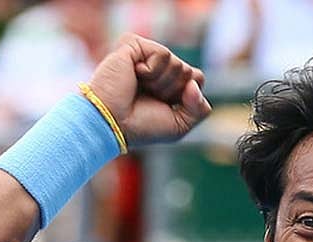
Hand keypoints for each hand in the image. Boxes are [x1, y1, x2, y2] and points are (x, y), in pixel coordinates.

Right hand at [87, 33, 211, 146]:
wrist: (112, 122)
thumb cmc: (141, 126)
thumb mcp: (180, 125)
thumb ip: (200, 108)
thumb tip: (195, 81)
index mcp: (168, 83)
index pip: (197, 78)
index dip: (188, 96)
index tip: (166, 107)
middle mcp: (158, 67)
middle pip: (190, 72)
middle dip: (174, 91)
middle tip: (149, 98)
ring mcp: (145, 54)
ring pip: (178, 64)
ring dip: (162, 83)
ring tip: (140, 87)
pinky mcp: (133, 44)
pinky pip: (163, 54)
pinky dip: (152, 70)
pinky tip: (135, 74)